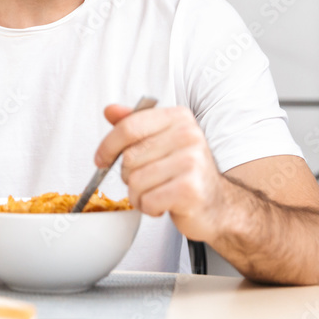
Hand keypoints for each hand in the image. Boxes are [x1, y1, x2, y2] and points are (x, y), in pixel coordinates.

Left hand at [96, 104, 232, 242]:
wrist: (217, 206)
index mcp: (178, 118)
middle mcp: (188, 135)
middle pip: (129, 157)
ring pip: (136, 181)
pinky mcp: (190, 189)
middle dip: (130, 176)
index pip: (129, 126)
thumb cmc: (186, 174)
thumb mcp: (161, 142)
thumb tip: (110, 110)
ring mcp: (192, 161)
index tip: (102, 159)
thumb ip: (134, 125)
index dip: (108, 145)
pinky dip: (149, 208)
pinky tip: (164, 204)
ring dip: (139, 195)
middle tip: (149, 181)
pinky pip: (147, 200)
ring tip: (157, 193)